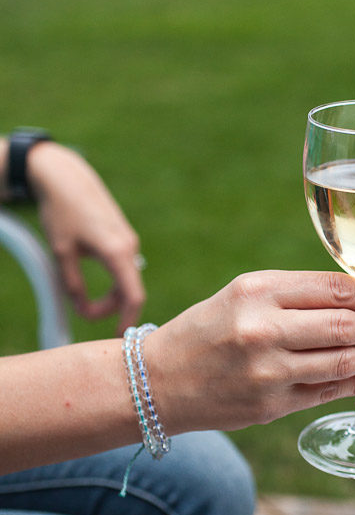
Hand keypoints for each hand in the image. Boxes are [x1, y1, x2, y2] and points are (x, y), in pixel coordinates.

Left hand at [28, 143, 144, 334]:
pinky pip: (124, 267)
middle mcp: (130, 247)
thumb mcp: (61, 253)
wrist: (67, 178)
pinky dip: (113, 280)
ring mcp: (129, 241)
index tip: (118, 337)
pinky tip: (93, 277)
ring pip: (126, 279)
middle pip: (130, 291)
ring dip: (110, 294)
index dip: (127, 319)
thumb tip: (82, 309)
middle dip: (111, 308)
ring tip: (84, 299)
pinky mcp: (124, 236)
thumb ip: (72, 284)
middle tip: (85, 314)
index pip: (133, 296)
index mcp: (117, 252)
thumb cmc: (62, 213)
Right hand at [145, 270, 354, 432]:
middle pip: (345, 325)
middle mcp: (262, 329)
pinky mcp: (270, 406)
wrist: (158, 382)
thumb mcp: (242, 295)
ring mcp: (267, 371)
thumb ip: (295, 294)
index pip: (335, 288)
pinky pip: (328, 392)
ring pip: (342, 361)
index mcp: (257, 290)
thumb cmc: (206, 330)